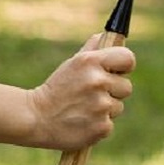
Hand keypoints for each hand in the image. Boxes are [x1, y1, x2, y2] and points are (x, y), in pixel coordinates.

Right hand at [26, 34, 135, 149]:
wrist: (35, 117)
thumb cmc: (56, 89)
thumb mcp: (72, 64)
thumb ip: (92, 50)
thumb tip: (106, 37)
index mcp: (92, 62)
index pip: (128, 58)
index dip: (125, 66)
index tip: (118, 72)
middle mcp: (98, 81)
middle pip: (126, 87)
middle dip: (113, 91)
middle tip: (92, 95)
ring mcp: (100, 106)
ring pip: (118, 107)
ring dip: (105, 109)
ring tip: (83, 109)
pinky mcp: (101, 127)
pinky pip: (109, 124)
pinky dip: (98, 125)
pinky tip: (82, 122)